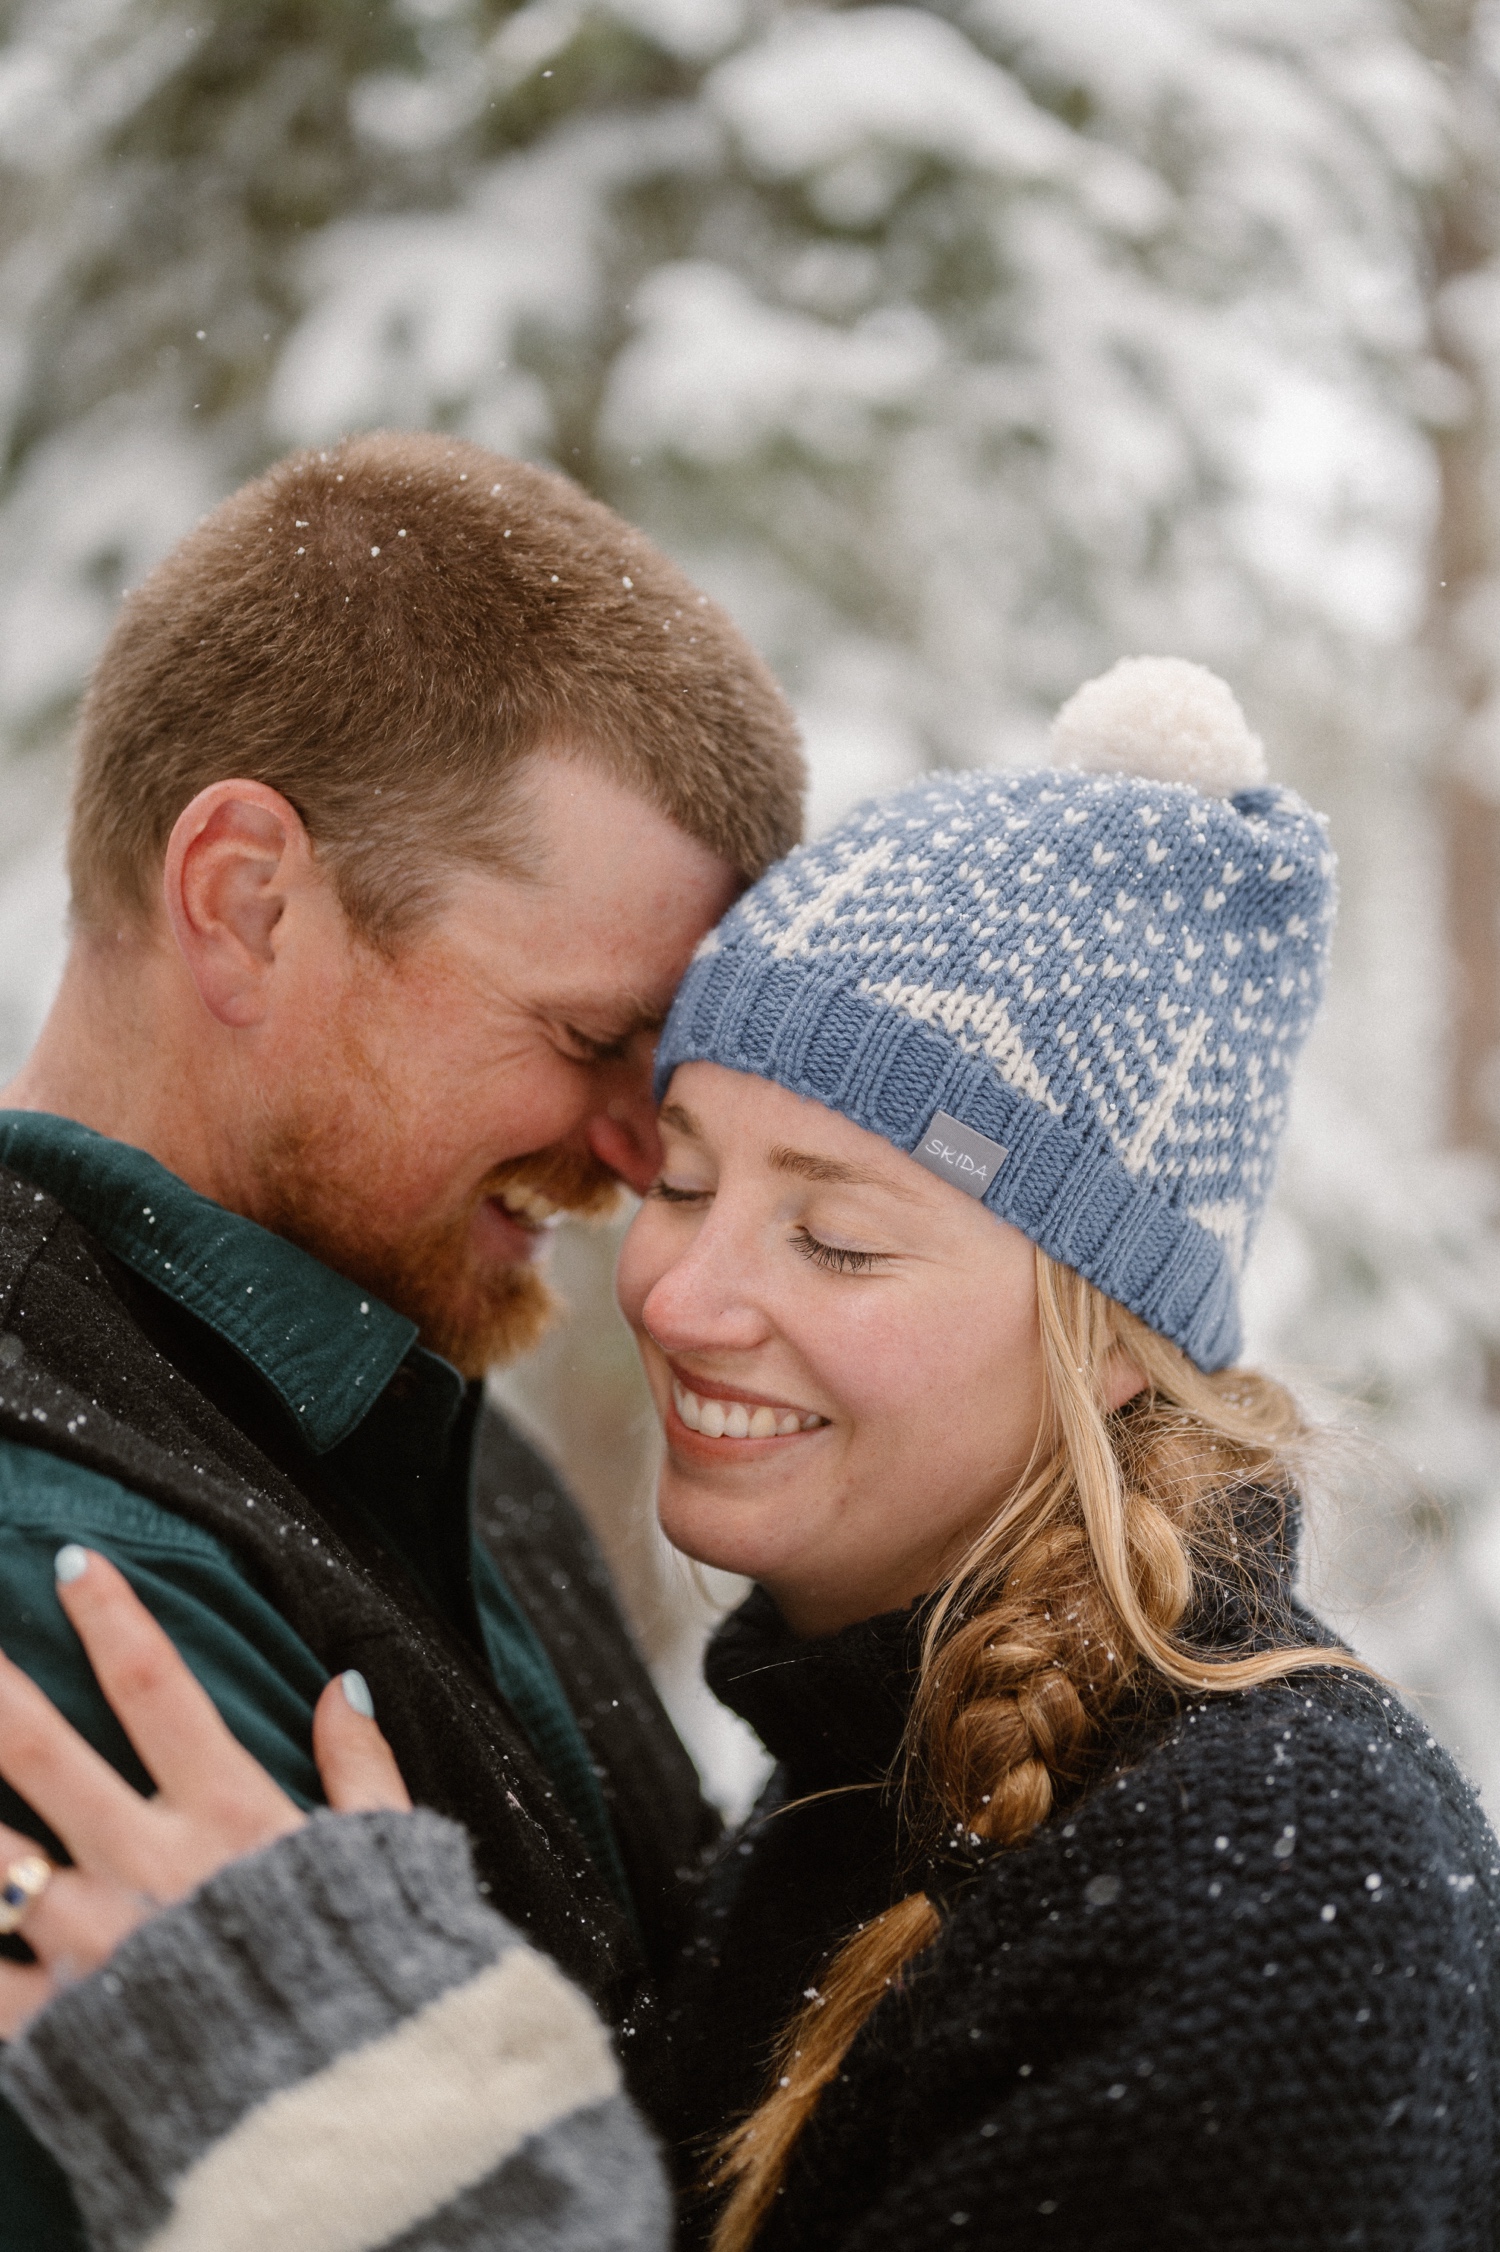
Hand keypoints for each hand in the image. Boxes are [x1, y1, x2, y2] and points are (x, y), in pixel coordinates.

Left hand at [0, 1546, 410, 2036]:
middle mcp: (144, 1863)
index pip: (156, 1686)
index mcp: (228, 1813)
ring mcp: (88, 1944)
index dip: (112, 1616)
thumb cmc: (372, 1979)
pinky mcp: (52, 2024)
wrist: (341, 2121)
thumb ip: (361, 1768)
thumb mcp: (388, 1855)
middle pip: (38, 1749)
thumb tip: (342, 1684)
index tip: (73, 1563)